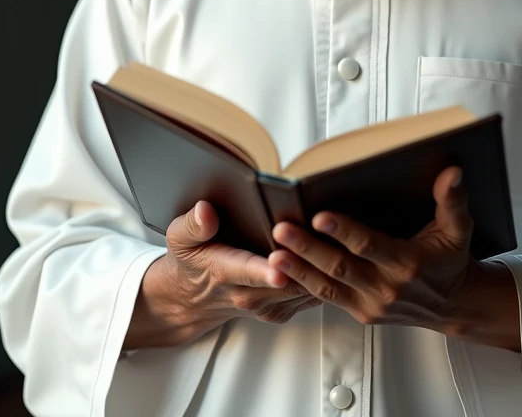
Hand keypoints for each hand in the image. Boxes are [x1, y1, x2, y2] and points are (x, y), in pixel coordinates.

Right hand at [123, 200, 319, 349]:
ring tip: (341, 239)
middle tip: (329, 237)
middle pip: (286, 281)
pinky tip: (338, 253)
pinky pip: (311, 295)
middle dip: (307, 262)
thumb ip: (192, 225)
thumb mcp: (180, 238)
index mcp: (223, 272)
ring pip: (304, 290)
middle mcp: (247, 295)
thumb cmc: (191, 260)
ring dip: (322, 268)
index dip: (265, 271)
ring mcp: (267, 306)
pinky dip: (325, 276)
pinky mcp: (282, 310)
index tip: (280, 268)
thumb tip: (204, 211)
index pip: (247, 272)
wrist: (192, 297)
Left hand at [268, 166, 518, 349]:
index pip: (369, 246)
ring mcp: (372, 304)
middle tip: (282, 229)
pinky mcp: (361, 312)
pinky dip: (304, 284)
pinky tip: (284, 270)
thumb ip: (452, 200)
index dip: (344, 231)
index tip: (320, 216)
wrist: (452, 304)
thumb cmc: (450, 259)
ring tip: (274, 252)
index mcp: (408, 263)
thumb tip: (452, 172)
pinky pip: (328, 299)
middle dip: (308, 248)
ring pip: (328, 287)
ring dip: (298, 269)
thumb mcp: (458, 228)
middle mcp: (387, 287)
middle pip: (340, 267)